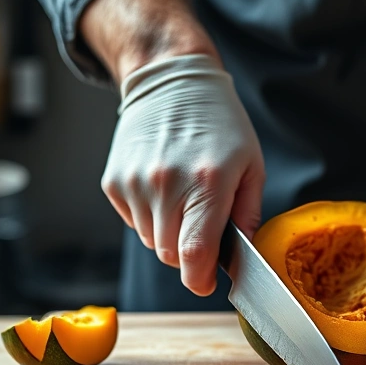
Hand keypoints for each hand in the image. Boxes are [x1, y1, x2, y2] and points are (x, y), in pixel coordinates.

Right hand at [100, 54, 264, 295]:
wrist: (170, 81)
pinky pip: (133, 223)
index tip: (207, 283)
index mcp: (207, 182)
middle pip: (172, 255)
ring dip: (169, 233)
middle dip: (190, 254)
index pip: (195, 254)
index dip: (201, 280)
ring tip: (183, 197)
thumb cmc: (219, 124)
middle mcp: (166, 184)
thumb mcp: (251, 165)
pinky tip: (162, 187)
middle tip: (203, 227)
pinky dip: (149, 216)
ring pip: (152, 242)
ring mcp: (135, 184)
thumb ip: (248, 216)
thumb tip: (241, 258)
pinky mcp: (114, 183)